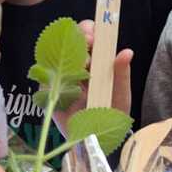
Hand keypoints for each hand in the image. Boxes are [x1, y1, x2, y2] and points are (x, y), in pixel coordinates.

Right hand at [53, 18, 132, 136]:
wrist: (97, 140)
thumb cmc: (111, 116)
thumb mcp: (121, 95)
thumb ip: (122, 74)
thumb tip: (127, 51)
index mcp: (95, 61)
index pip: (89, 36)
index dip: (90, 30)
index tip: (95, 37)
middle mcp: (76, 65)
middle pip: (71, 39)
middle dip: (79, 37)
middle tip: (89, 44)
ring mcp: (61, 76)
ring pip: (56, 53)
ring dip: (69, 55)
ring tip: (83, 66)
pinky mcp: (49, 91)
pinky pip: (44, 75)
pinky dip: (54, 73)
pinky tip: (67, 81)